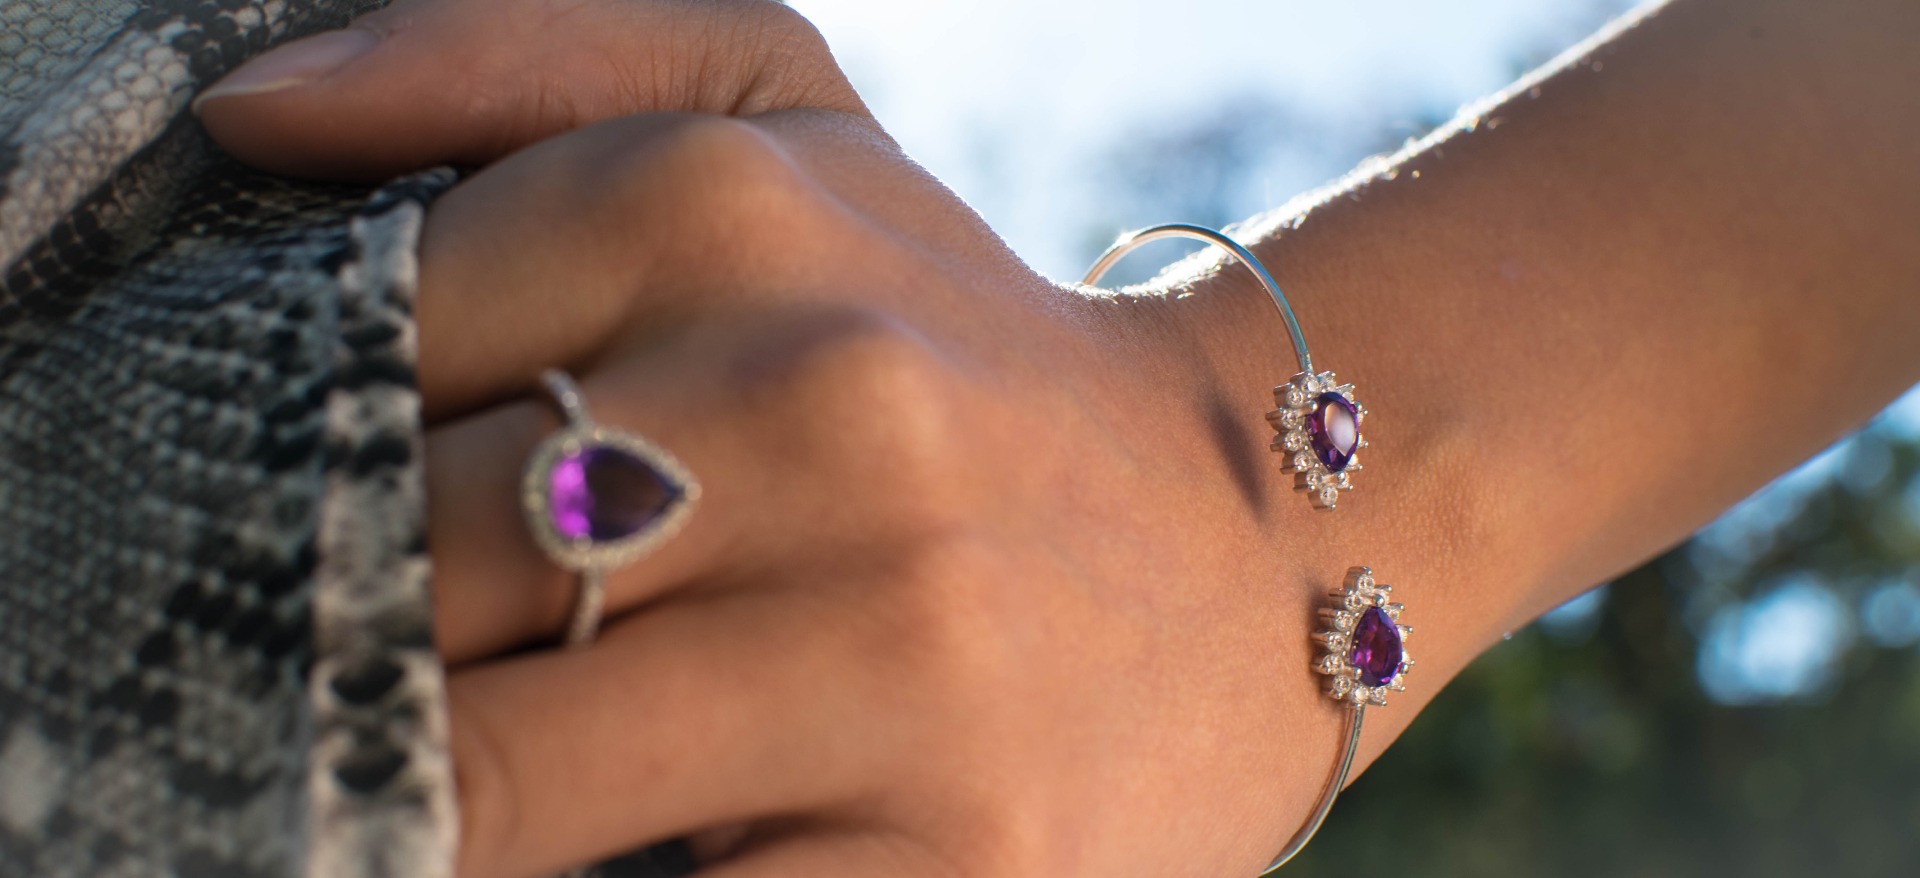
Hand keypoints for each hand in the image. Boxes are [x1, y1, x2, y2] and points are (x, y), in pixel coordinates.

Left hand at [203, 2, 1448, 876]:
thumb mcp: (790, 131)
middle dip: (333, 638)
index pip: (363, 345)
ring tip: (428, 767)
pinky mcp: (959, 856)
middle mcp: (831, 407)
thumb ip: (521, 61)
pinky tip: (592, 841)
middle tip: (333, 669)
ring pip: (479, 771)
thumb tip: (251, 123)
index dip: (283, 457)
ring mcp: (902, 640)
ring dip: (408, 791)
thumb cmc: (962, 356)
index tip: (288, 519)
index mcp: (746, 210)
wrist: (1261, 550)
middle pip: (401, 568)